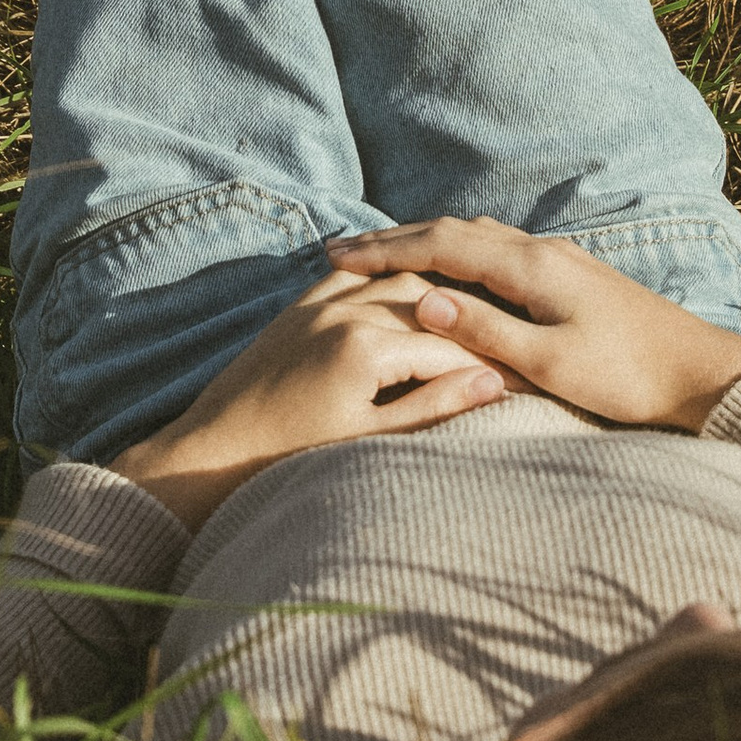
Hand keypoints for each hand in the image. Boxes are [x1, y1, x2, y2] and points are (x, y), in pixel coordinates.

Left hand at [109, 266, 511, 533]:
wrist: (209, 455)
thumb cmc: (288, 461)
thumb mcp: (368, 441)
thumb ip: (431, 408)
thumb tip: (492, 382)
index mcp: (363, 347)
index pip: (449, 345)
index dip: (494, 361)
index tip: (531, 375)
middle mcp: (341, 313)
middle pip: (428, 301)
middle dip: (468, 324)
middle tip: (504, 344)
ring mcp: (316, 305)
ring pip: (392, 280)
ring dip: (432, 296)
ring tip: (468, 320)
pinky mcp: (295, 309)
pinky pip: (352, 279)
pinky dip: (385, 283)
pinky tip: (408, 297)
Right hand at [321, 216, 740, 433]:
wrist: (702, 374)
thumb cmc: (628, 377)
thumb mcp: (550, 363)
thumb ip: (485, 332)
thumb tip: (422, 302)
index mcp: (532, 267)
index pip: (441, 245)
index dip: (385, 251)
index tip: (337, 257)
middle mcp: (543, 250)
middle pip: (453, 231)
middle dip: (396, 241)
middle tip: (342, 253)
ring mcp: (559, 259)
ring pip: (476, 237)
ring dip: (426, 243)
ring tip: (384, 258)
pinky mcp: (571, 276)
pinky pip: (497, 250)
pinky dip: (458, 253)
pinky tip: (451, 271)